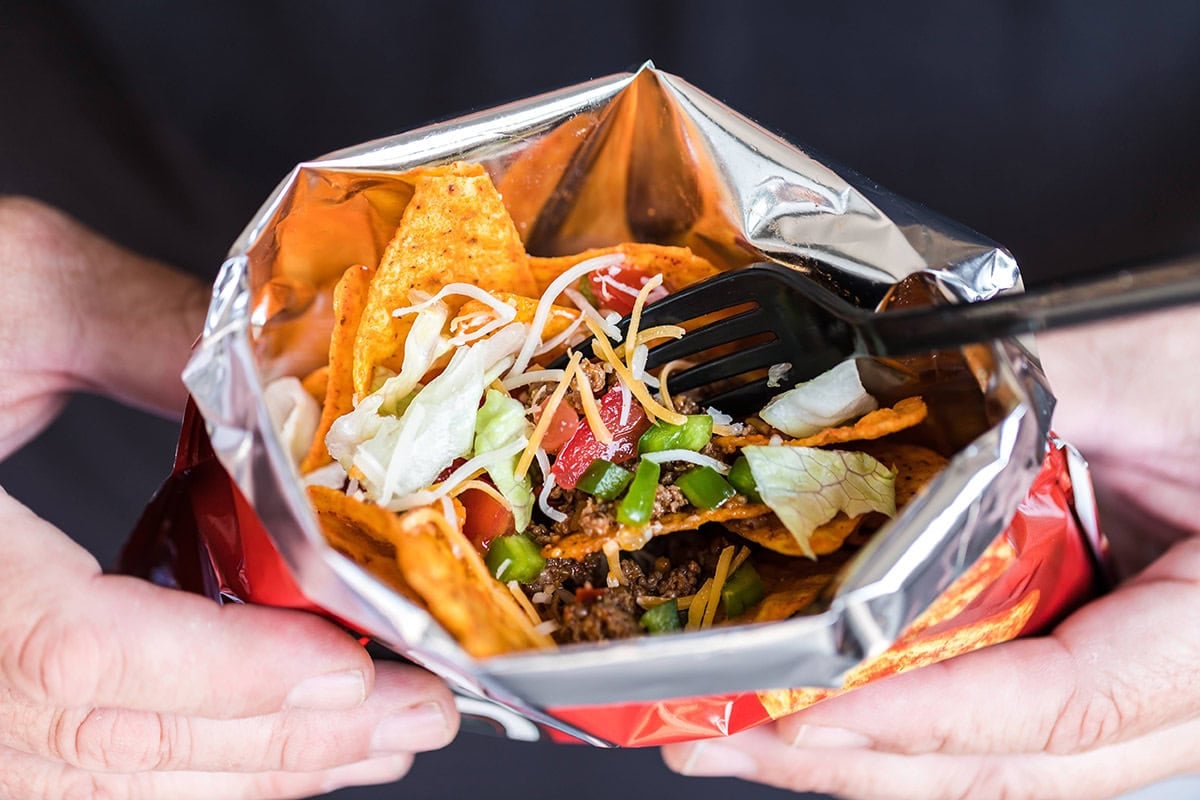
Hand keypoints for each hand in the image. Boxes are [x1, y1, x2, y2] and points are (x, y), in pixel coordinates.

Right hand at [0, 198, 457, 798]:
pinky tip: (269, 748)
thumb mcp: (17, 281)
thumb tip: (308, 389)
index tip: (351, 667)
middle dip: (283, 740)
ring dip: (249, 771)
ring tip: (373, 739)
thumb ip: (161, 332)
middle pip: (106, 740)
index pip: (75, 650)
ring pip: (90, 782)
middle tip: (417, 712)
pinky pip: (65, 773)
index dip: (224, 674)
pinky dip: (181, 769)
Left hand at [663, 307, 1199, 799]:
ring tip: (751, 733)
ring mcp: (1149, 684)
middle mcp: (1193, 689)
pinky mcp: (1106, 653)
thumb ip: (1015, 392)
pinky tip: (833, 694)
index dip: (923, 717)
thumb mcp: (1144, 363)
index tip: (802, 711)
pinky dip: (913, 710)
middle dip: (858, 761)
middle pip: (1017, 765)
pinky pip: (1005, 707)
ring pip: (1006, 757)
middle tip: (723, 742)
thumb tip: (856, 410)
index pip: (1065, 706)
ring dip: (871, 750)